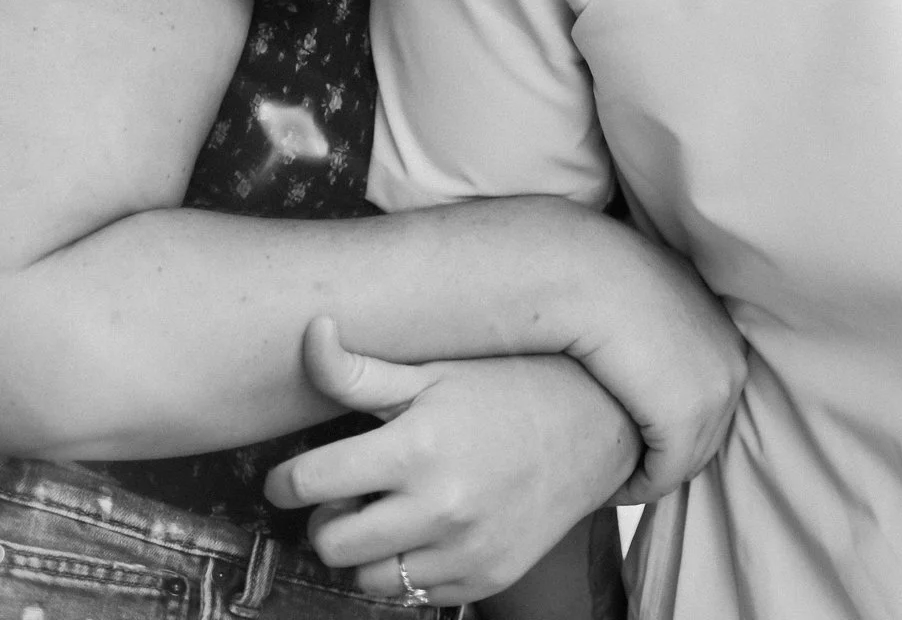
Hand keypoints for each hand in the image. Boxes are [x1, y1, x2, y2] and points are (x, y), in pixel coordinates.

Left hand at [265, 318, 638, 604]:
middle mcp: (437, 506)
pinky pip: (415, 593)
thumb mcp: (432, 370)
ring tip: (387, 511)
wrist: (593, 426)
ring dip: (366, 549)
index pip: (310, 482)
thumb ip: (360, 369)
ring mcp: (462, 550)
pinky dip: (410, 567)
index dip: (285, 480)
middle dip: (327, 517)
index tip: (286, 478)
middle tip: (345, 493)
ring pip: (367, 578)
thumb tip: (310, 331)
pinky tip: (428, 528)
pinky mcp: (483, 578)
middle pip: (329, 542)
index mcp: (416, 447)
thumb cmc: (506, 387)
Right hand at [565, 234, 746, 504]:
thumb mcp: (648, 301)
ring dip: (650, 476)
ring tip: (613, 482)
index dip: (673, 422)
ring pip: (685, 459)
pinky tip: (608, 486)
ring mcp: (715, 389)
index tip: (638, 438)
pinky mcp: (686, 416)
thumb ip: (660, 329)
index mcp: (726, 327)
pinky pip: (663, 475)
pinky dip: (636, 488)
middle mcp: (732, 359)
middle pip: (705, 433)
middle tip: (626, 471)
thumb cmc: (604, 279)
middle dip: (667, 456)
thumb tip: (648, 363)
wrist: (589, 272)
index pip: (708, 395)